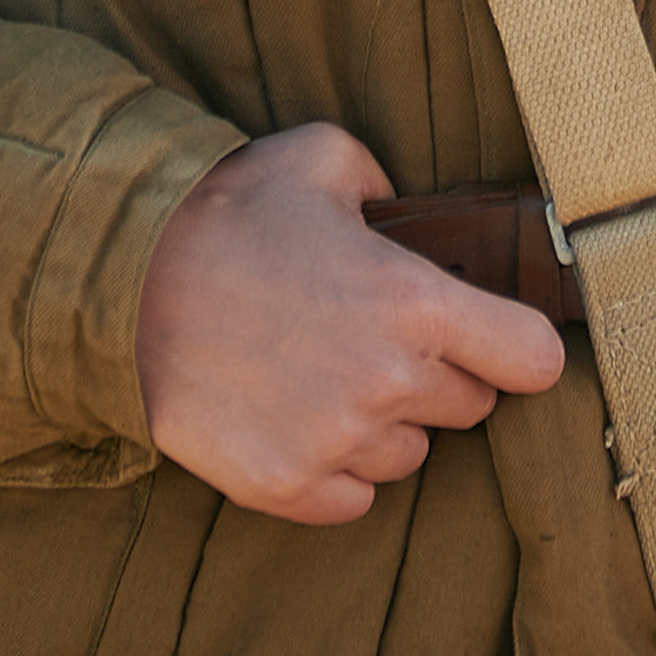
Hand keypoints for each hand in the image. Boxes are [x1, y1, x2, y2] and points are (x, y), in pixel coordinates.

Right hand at [134, 121, 563, 523]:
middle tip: (385, 340)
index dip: (523, 347)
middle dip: (442, 375)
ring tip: (331, 375)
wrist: (122, 287)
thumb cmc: (228, 213)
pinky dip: (338, 469)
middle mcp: (388, 382)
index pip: (533, 359)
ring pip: (411, 456)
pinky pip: (353, 500)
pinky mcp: (285, 488)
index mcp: (414, 302)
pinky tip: (301, 418)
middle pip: (472, 408)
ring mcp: (336, 443)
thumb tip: (405, 208)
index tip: (501, 339)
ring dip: (388, 424)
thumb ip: (386, 182)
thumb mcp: (322, 155)